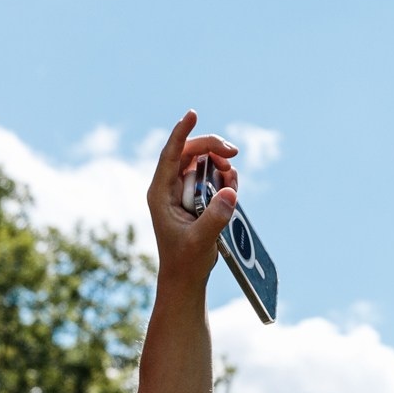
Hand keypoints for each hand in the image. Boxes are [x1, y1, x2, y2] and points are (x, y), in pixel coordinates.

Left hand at [146, 109, 238, 283]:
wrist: (185, 278)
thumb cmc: (186, 261)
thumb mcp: (201, 240)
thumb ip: (215, 217)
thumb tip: (230, 191)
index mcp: (160, 193)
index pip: (170, 154)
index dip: (181, 132)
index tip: (193, 114)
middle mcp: (169, 187)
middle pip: (189, 152)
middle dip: (212, 148)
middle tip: (233, 153)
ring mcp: (181, 191)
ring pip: (201, 162)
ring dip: (219, 164)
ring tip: (232, 180)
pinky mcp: (194, 197)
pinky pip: (209, 176)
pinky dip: (222, 177)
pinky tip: (231, 188)